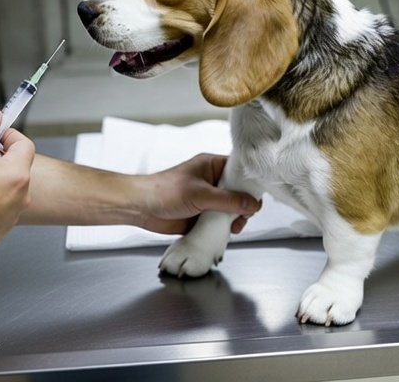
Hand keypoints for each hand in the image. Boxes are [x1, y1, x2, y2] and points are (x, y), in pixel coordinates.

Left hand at [132, 153, 260, 234]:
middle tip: (244, 216)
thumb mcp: (200, 194)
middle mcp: (213, 182)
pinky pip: (220, 221)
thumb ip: (228, 200)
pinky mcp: (203, 215)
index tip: (257, 196)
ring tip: (234, 227)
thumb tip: (252, 204)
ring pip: (231, 209)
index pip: (239, 170)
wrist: (141, 209)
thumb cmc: (164, 191)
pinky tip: (226, 233)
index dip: (250, 182)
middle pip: (239, 192)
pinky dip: (225, 228)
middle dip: (244, 206)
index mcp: (212, 166)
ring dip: (235, 219)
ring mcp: (208, 199)